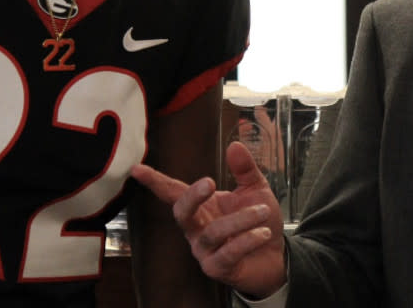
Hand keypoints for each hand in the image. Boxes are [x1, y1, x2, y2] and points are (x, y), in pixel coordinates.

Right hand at [131, 141, 287, 298]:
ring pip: (212, 232)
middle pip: (181, 213)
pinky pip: (228, 253)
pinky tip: (262, 233)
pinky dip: (246, 240)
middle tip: (210, 182)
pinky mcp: (218, 269)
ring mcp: (204, 251)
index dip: (155, 181)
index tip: (136, 169)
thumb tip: (235, 144)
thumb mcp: (255, 189)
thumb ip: (244, 169)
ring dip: (240, 219)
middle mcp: (196, 229)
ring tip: (263, 210)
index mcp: (201, 207)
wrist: (276, 256)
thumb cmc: (260, 221)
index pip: (173, 192)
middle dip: (192, 196)